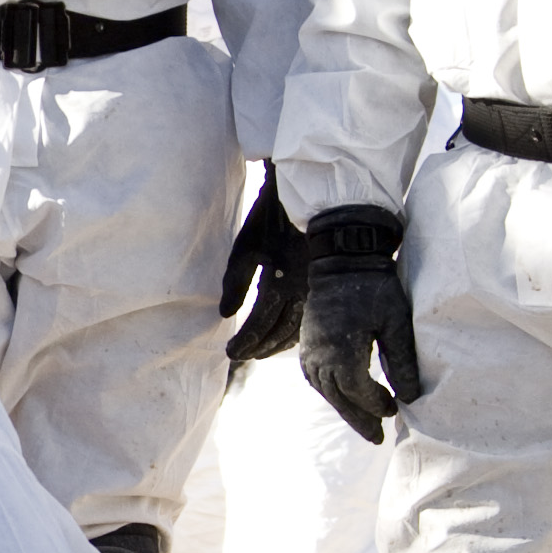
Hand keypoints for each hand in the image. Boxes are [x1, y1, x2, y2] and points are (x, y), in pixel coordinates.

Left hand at [217, 174, 303, 363]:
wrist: (310, 197)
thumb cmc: (271, 220)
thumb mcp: (246, 247)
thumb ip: (235, 283)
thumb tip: (226, 314)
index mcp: (280, 281)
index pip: (260, 324)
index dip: (245, 342)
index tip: (230, 352)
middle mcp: (303, 291)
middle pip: (280, 332)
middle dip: (259, 348)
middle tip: (242, 355)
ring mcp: (318, 290)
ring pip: (298, 329)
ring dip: (277, 344)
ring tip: (259, 351)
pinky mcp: (325, 286)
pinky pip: (310, 318)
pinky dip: (295, 332)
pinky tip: (283, 336)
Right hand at [295, 206, 421, 442]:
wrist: (342, 260)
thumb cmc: (374, 288)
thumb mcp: (396, 323)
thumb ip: (402, 362)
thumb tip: (411, 397)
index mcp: (343, 352)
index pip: (359, 392)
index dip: (377, 405)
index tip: (396, 409)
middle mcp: (320, 355)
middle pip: (339, 398)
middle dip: (359, 419)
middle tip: (377, 438)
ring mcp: (309, 349)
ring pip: (325, 390)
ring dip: (344, 407)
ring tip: (363, 422)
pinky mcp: (306, 343)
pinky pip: (314, 377)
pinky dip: (329, 391)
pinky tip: (342, 396)